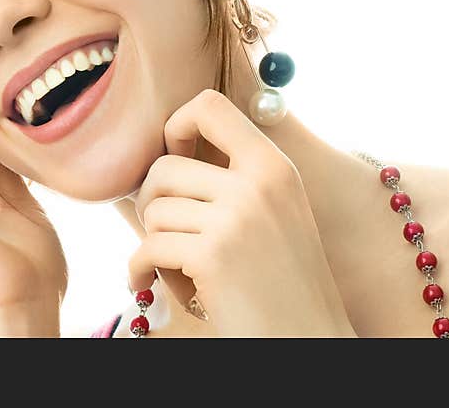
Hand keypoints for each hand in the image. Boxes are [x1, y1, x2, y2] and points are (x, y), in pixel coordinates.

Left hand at [128, 89, 353, 335]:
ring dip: (153, 244)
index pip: (209, 105)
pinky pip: (147, 248)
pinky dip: (138, 270)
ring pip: (153, 210)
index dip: (176, 125)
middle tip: (163, 231)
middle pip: (164, 166)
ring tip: (177, 268)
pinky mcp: (213, 257)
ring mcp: (236, 219)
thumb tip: (162, 155)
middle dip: (151, 202)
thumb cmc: (284, 284)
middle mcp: (258, 184)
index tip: (175, 159)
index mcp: (274, 167)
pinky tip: (146, 283)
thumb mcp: (274, 214)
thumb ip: (233, 180)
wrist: (310, 343)